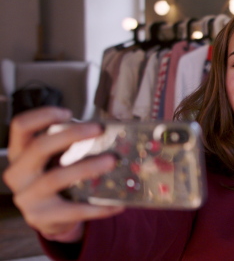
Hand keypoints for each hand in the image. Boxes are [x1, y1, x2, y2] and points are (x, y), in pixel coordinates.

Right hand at [2, 107, 124, 242]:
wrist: (50, 218)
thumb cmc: (56, 179)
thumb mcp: (55, 159)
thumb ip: (71, 144)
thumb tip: (108, 130)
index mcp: (20, 153)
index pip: (20, 126)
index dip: (42, 116)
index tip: (69, 113)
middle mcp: (18, 173)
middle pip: (39, 147)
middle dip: (71, 135)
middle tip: (99, 129)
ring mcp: (27, 197)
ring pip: (56, 178)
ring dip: (87, 167)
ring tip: (112, 161)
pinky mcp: (41, 217)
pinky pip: (73, 210)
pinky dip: (98, 207)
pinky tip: (118, 203)